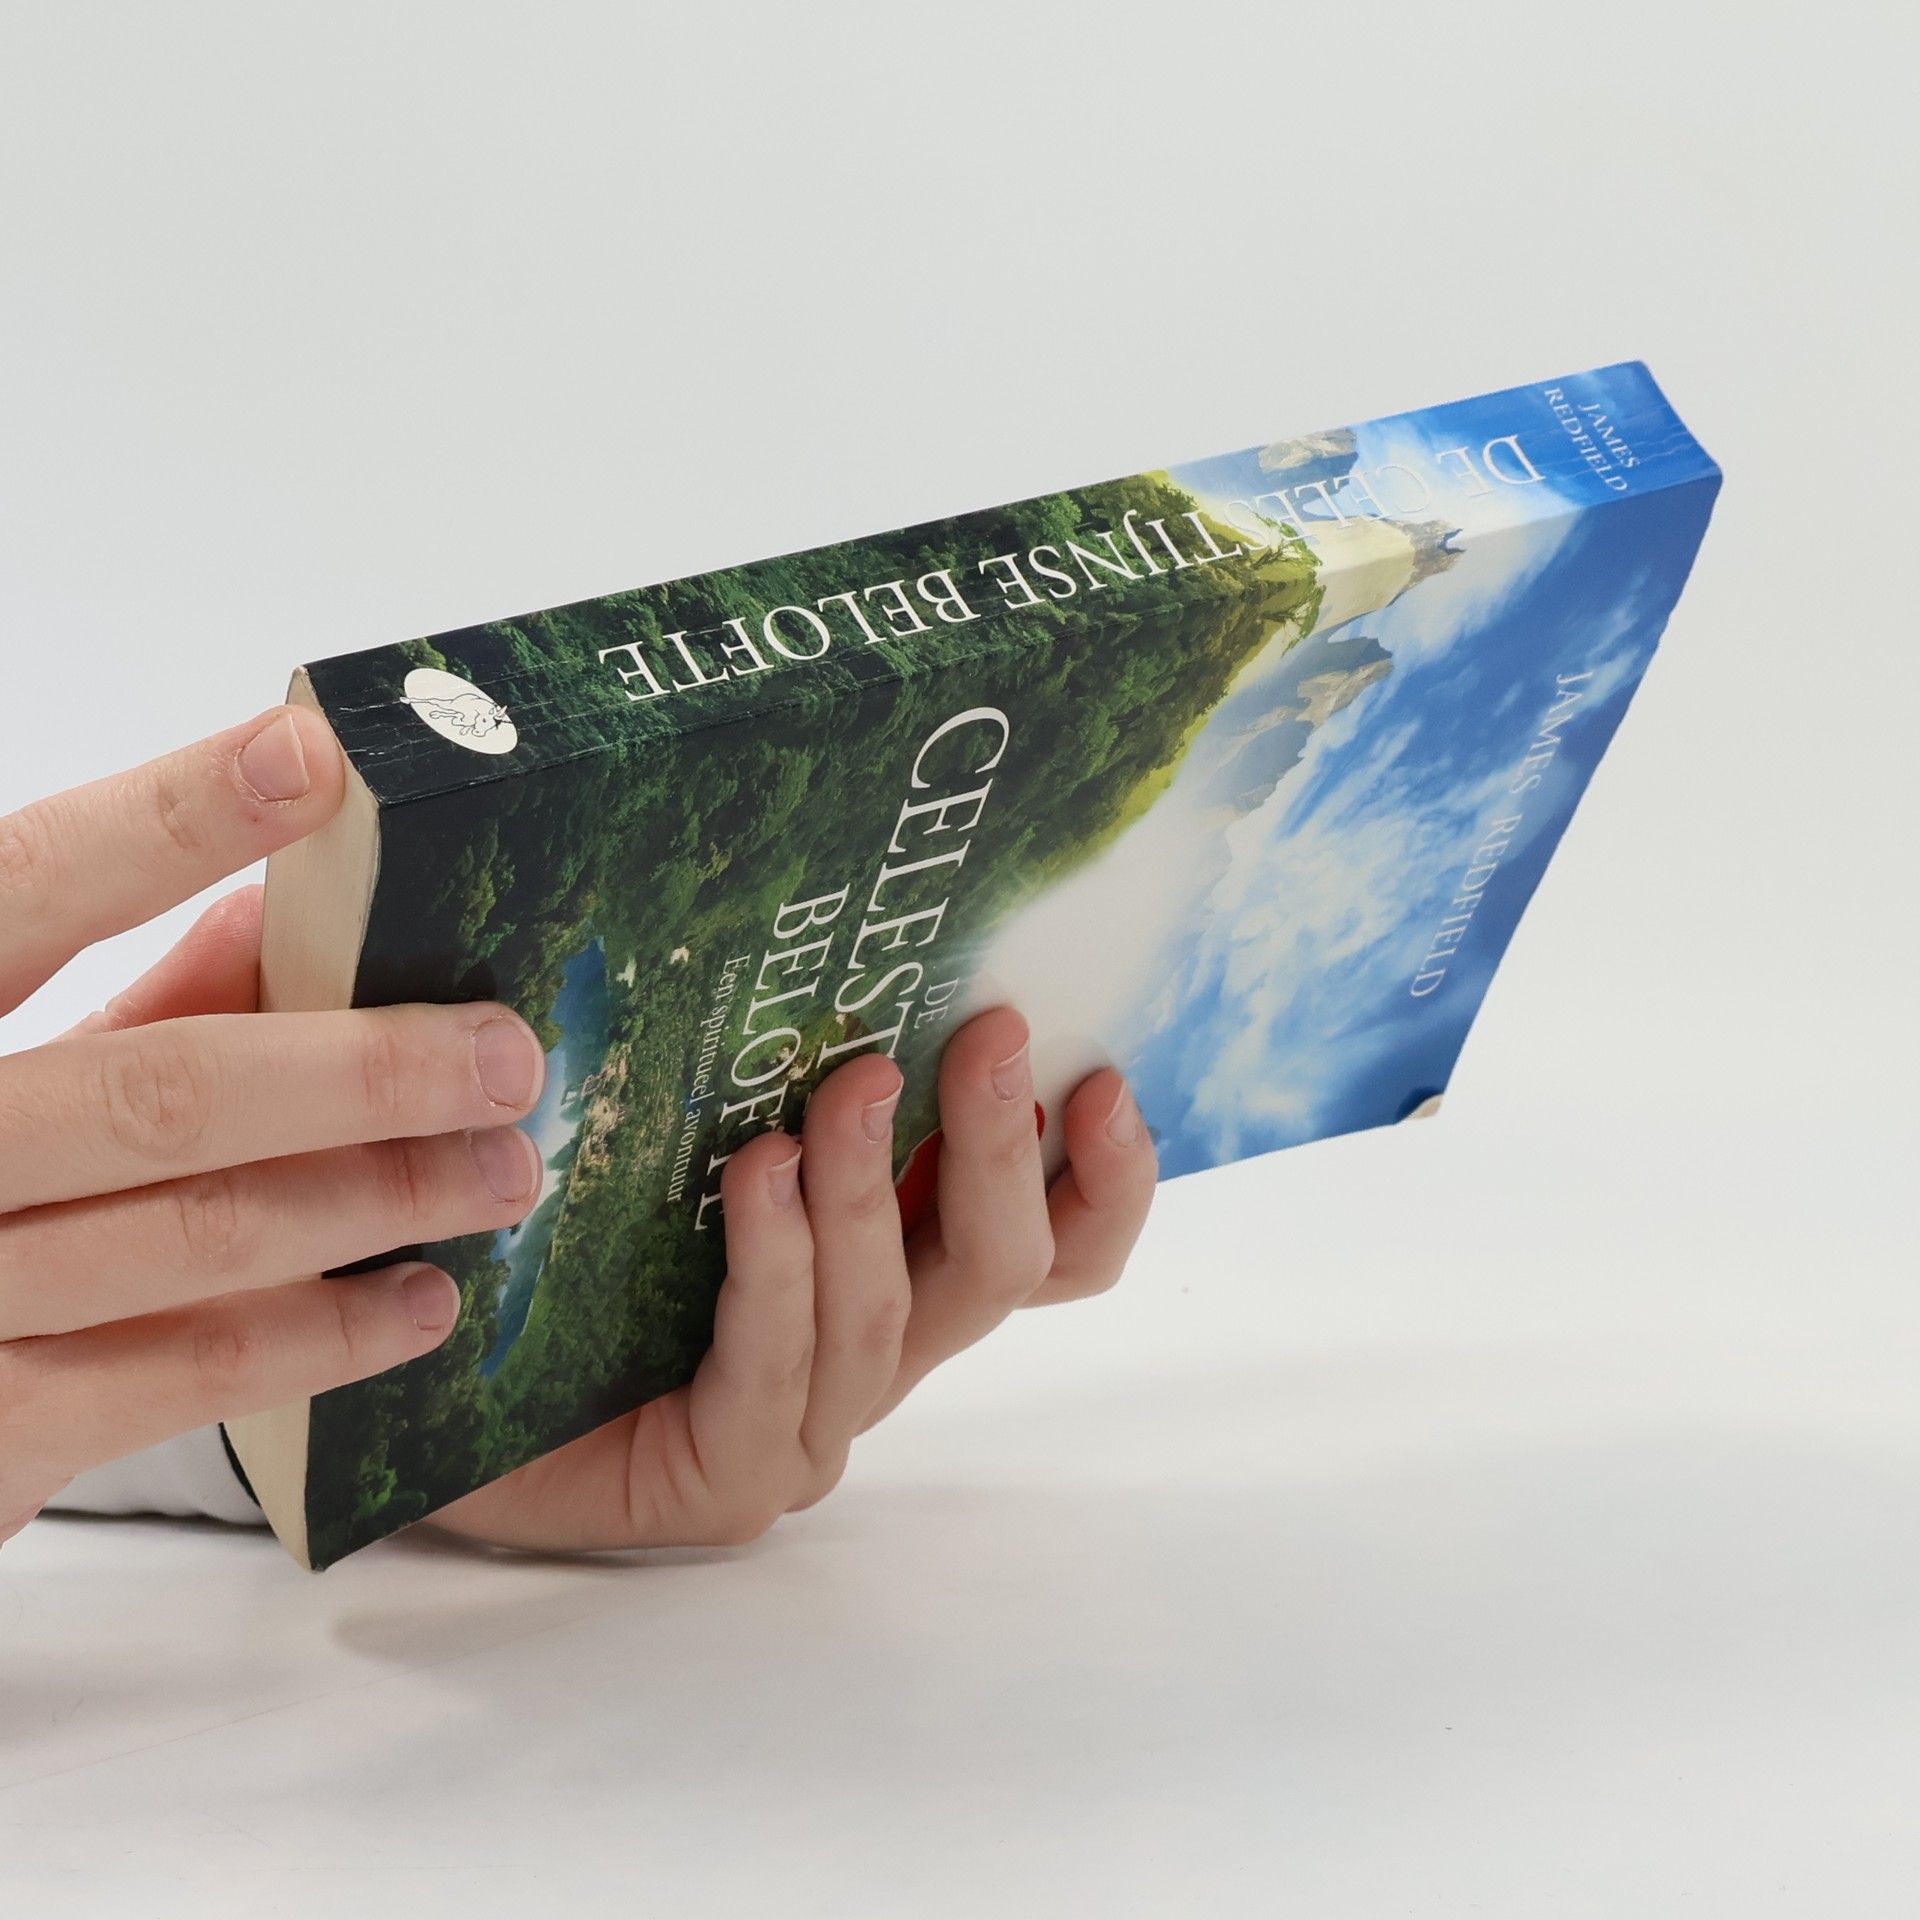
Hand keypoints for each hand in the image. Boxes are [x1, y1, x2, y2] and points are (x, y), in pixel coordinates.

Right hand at [0, 711, 548, 1544]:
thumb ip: (115, 994)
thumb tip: (269, 908)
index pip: (30, 886)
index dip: (166, 821)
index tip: (313, 760)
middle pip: (162, 1093)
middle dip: (363, 1075)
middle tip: (506, 1058)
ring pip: (200, 1235)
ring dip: (381, 1199)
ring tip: (503, 1173)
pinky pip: (178, 1377)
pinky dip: (319, 1336)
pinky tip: (422, 1304)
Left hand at [431, 1004, 1157, 1552]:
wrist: (428, 1362)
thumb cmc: (565, 1224)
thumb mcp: (691, 1113)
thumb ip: (781, 1060)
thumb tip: (832, 929)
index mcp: (895, 1268)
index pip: (1053, 1251)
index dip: (1103, 1181)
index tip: (1103, 1076)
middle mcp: (875, 1347)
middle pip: (1002, 1271)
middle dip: (1007, 1148)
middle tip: (990, 1034)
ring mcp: (812, 1422)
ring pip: (893, 1311)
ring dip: (874, 1188)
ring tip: (848, 1086)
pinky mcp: (733, 1476)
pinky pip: (781, 1366)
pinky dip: (778, 1265)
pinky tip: (754, 1177)